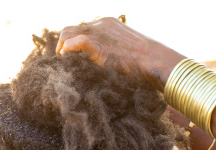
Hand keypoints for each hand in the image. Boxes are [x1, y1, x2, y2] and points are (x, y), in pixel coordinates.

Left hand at [56, 17, 184, 90]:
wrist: (154, 61)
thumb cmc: (145, 61)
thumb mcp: (126, 49)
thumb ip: (112, 49)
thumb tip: (105, 61)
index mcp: (107, 23)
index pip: (81, 28)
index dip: (72, 41)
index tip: (69, 54)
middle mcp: (100, 24)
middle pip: (71, 29)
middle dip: (63, 43)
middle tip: (62, 59)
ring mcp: (98, 33)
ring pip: (67, 33)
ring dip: (61, 47)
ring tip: (62, 61)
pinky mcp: (97, 44)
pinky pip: (74, 42)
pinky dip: (67, 49)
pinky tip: (65, 58)